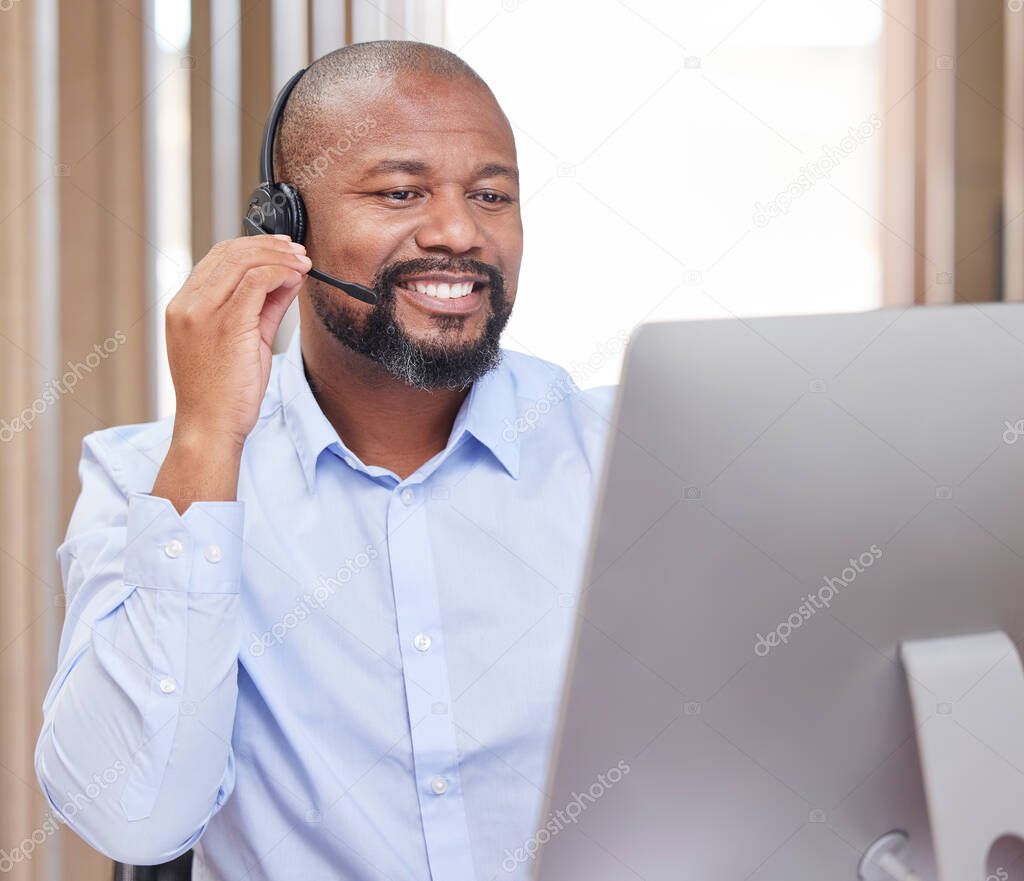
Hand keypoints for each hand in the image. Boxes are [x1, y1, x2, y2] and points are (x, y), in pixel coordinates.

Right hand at [164, 234, 311, 449]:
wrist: (211, 427)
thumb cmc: (224, 392)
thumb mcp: (243, 340)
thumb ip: (262, 307)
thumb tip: (285, 279)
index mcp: (183, 307)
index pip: (217, 259)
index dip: (254, 247)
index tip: (282, 251)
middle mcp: (187, 305)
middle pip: (229, 253)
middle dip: (270, 247)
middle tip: (298, 252)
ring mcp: (202, 313)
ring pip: (243, 262)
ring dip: (279, 257)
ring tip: (302, 264)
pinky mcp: (225, 324)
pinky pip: (256, 282)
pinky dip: (280, 274)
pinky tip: (296, 279)